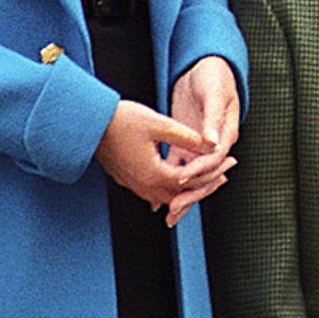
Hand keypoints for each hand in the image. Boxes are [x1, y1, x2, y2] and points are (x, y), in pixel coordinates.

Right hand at [94, 99, 215, 222]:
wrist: (88, 125)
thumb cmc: (120, 121)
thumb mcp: (160, 124)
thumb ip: (188, 138)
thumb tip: (211, 146)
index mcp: (154, 174)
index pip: (192, 180)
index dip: (214, 172)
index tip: (229, 162)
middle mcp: (144, 184)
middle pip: (182, 194)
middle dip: (206, 184)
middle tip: (224, 174)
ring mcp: (134, 184)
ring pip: (168, 196)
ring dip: (188, 188)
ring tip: (206, 177)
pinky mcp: (128, 179)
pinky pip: (154, 192)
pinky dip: (172, 188)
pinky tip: (177, 180)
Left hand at [164, 55, 241, 224]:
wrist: (204, 67)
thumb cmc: (214, 77)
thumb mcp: (214, 94)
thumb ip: (213, 118)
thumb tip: (212, 142)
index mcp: (226, 133)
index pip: (214, 159)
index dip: (198, 170)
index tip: (181, 178)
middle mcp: (214, 144)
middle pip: (204, 175)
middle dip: (190, 194)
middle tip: (173, 209)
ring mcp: (199, 145)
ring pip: (190, 176)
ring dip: (180, 194)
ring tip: (168, 213)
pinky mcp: (185, 143)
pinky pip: (177, 166)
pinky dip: (169, 180)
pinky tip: (157, 195)